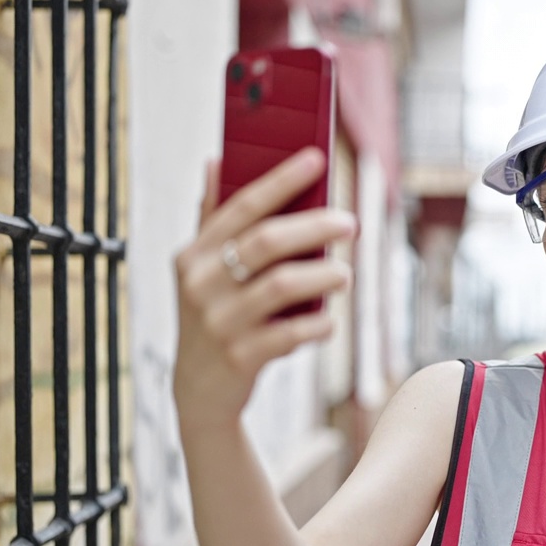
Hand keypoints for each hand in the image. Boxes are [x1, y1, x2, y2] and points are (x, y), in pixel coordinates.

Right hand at [173, 148, 355, 425]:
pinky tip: (328, 320)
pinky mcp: (241, 357)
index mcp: (193, 255)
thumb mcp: (203, 269)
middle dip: (315, 227)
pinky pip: (291, 333)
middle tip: (351, 224)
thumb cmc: (216, 313)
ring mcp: (220, 322)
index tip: (317, 158)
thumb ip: (212, 218)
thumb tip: (215, 160)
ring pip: (282, 286)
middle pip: (266, 242)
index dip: (280, 180)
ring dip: (323, 276)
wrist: (200, 388)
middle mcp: (201, 285)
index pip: (241, 206)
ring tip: (345, 275)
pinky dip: (317, 323)